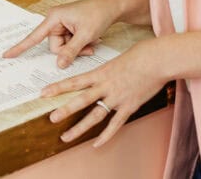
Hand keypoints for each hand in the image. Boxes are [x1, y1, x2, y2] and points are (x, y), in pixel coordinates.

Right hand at [3, 0, 124, 67]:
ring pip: (63, 49)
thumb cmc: (98, 15)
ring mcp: (62, 26)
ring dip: (77, 49)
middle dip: (70, 51)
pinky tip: (91, 40)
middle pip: (55, 47)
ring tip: (91, 41)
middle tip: (87, 45)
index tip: (6, 55)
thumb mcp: (85, 35)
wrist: (112, 7)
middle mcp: (55, 21)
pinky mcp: (68, 29)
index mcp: (54, 18)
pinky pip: (69, 45)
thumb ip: (71, 51)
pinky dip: (80, 46)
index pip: (34, 36)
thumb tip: (58, 65)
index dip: (20, 47)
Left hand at [41, 41, 166, 147]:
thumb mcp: (115, 60)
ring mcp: (117, 98)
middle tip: (50, 118)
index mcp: (100, 73)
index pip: (74, 81)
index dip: (58, 87)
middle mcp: (106, 86)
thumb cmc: (139, 56)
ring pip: (95, 115)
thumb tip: (96, 77)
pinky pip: (115, 124)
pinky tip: (96, 144)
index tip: (43, 92)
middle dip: (64, 110)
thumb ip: (104, 72)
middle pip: (81, 100)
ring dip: (79, 128)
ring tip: (65, 137)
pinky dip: (105, 136)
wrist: (157, 60)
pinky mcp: (129, 106)